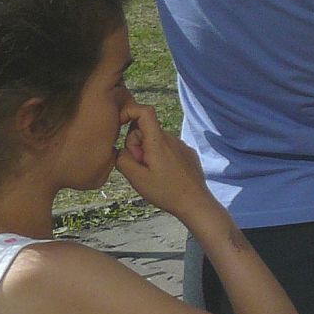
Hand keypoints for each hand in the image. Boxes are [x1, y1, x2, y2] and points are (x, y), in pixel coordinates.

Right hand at [115, 104, 214, 223]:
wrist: (194, 202)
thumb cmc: (165, 191)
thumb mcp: (136, 178)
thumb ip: (123, 159)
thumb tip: (119, 149)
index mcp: (158, 141)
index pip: (145, 111)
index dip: (130, 112)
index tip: (120, 124)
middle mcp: (171, 138)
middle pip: (145, 130)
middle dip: (136, 145)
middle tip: (141, 167)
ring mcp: (181, 145)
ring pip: (155, 141)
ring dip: (148, 153)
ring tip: (153, 173)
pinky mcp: (187, 153)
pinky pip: (167, 148)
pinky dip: (160, 157)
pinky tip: (164, 175)